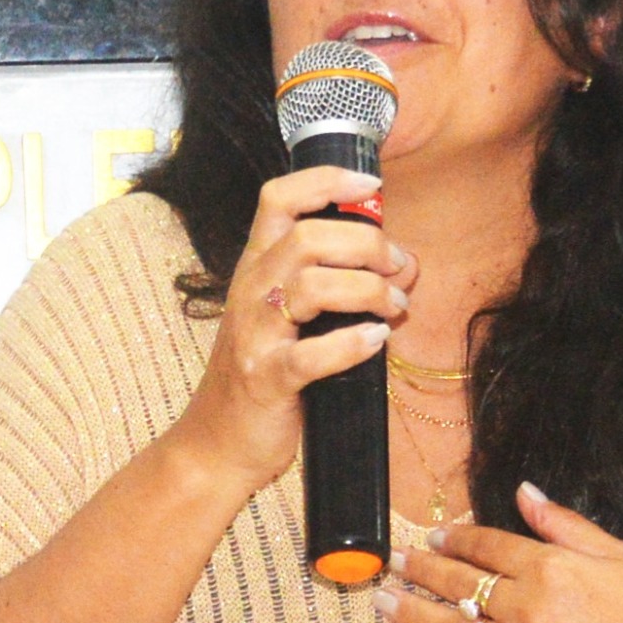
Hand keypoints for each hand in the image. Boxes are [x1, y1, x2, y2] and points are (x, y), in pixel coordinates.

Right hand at [163, 164, 412, 495]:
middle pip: (308, 238)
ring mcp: (255, 335)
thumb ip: (343, 284)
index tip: (372, 185)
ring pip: (312, 287)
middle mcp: (251, 292)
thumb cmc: (264, 373)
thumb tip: (406, 265)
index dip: (325, 181)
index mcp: (256, 267)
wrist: (217, 442)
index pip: (279, 200)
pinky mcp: (266, 379)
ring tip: (394, 308)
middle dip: (366, 245)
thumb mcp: (296, 319)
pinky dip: (351, 345)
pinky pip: (310, 355)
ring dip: (367, 292)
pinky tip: (374, 342)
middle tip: (397, 268)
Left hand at [378, 482, 622, 622]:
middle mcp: (533, 610)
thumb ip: (566, 526)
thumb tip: (526, 494)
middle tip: (392, 563)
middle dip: (421, 571)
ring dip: (413, 614)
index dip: (457, 540)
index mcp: (554, 568)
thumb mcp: (622, 556)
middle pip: (461, 586)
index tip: (434, 538)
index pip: (489, 548)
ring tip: (382, 602)